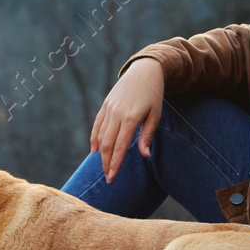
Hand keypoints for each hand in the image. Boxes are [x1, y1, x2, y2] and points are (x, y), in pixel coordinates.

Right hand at [90, 58, 164, 182]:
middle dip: (106, 163)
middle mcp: (116, 114)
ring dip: (101, 153)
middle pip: (107, 145)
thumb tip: (144, 155)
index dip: (115, 164)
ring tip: (104, 167)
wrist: (144, 70)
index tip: (112, 178)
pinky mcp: (105, 105)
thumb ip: (147, 135)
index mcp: (130, 118)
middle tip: (108, 178)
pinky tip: (95, 151)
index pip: (120, 147)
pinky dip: (94, 138)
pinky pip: (97, 125)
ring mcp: (109, 109)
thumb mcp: (155, 115)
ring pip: (100, 136)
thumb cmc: (153, 94)